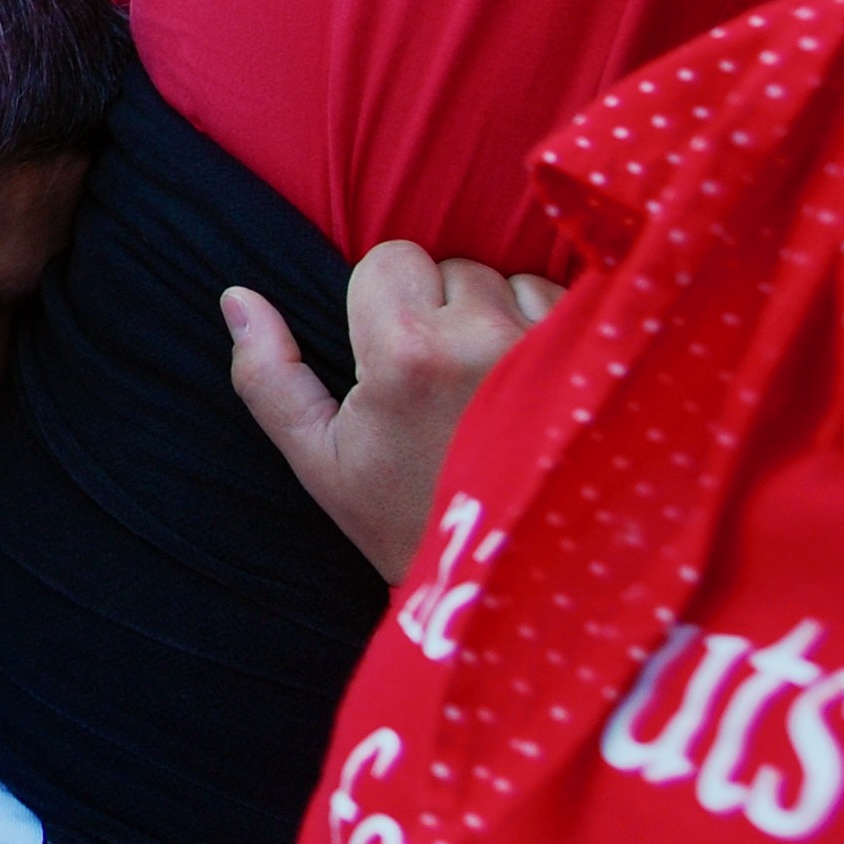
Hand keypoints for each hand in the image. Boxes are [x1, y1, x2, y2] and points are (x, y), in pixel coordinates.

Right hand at [223, 244, 562, 578]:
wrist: (518, 586)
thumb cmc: (410, 521)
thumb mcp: (320, 462)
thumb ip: (268, 377)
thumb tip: (237, 298)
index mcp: (408, 354)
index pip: (392, 258)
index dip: (385, 305)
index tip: (395, 362)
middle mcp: (485, 337)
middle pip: (454, 267)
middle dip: (445, 310)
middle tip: (448, 386)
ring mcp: (554, 347)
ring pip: (513, 282)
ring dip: (503, 318)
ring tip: (497, 389)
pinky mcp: (606, 362)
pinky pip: (571, 305)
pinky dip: (554, 333)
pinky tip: (543, 390)